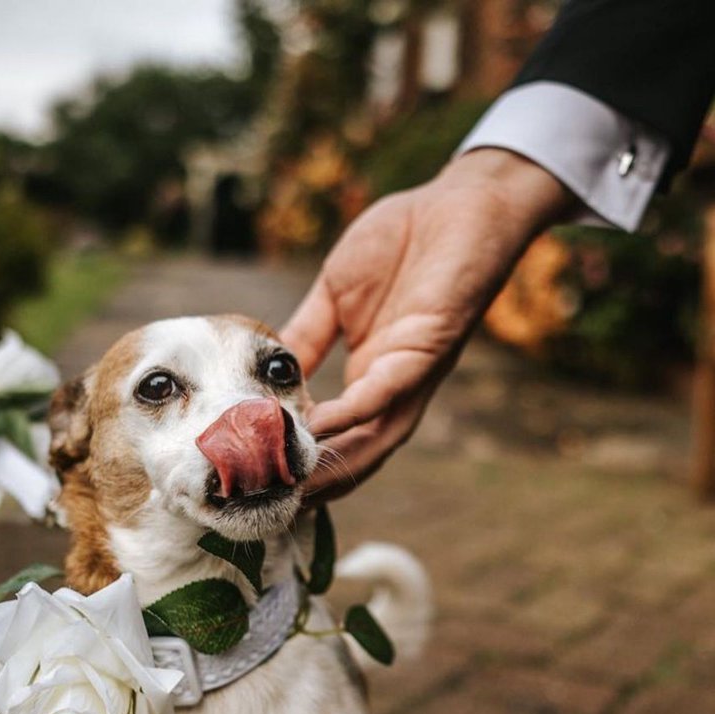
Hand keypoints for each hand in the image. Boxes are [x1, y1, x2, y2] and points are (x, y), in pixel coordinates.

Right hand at [281, 149, 571, 499]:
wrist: (459, 205)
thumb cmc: (401, 243)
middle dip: (319, 485)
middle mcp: (392, 385)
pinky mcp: (429, 348)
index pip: (335, 434)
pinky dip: (354, 412)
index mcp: (371, 376)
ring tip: (294, 486)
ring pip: (376, 438)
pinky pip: (388, 391)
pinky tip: (321, 425)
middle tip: (271, 507)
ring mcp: (412, 372)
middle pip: (358, 454)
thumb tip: (261, 373)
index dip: (302, 461)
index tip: (255, 480)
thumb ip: (305, 335)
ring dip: (337, 465)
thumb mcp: (334, 295)